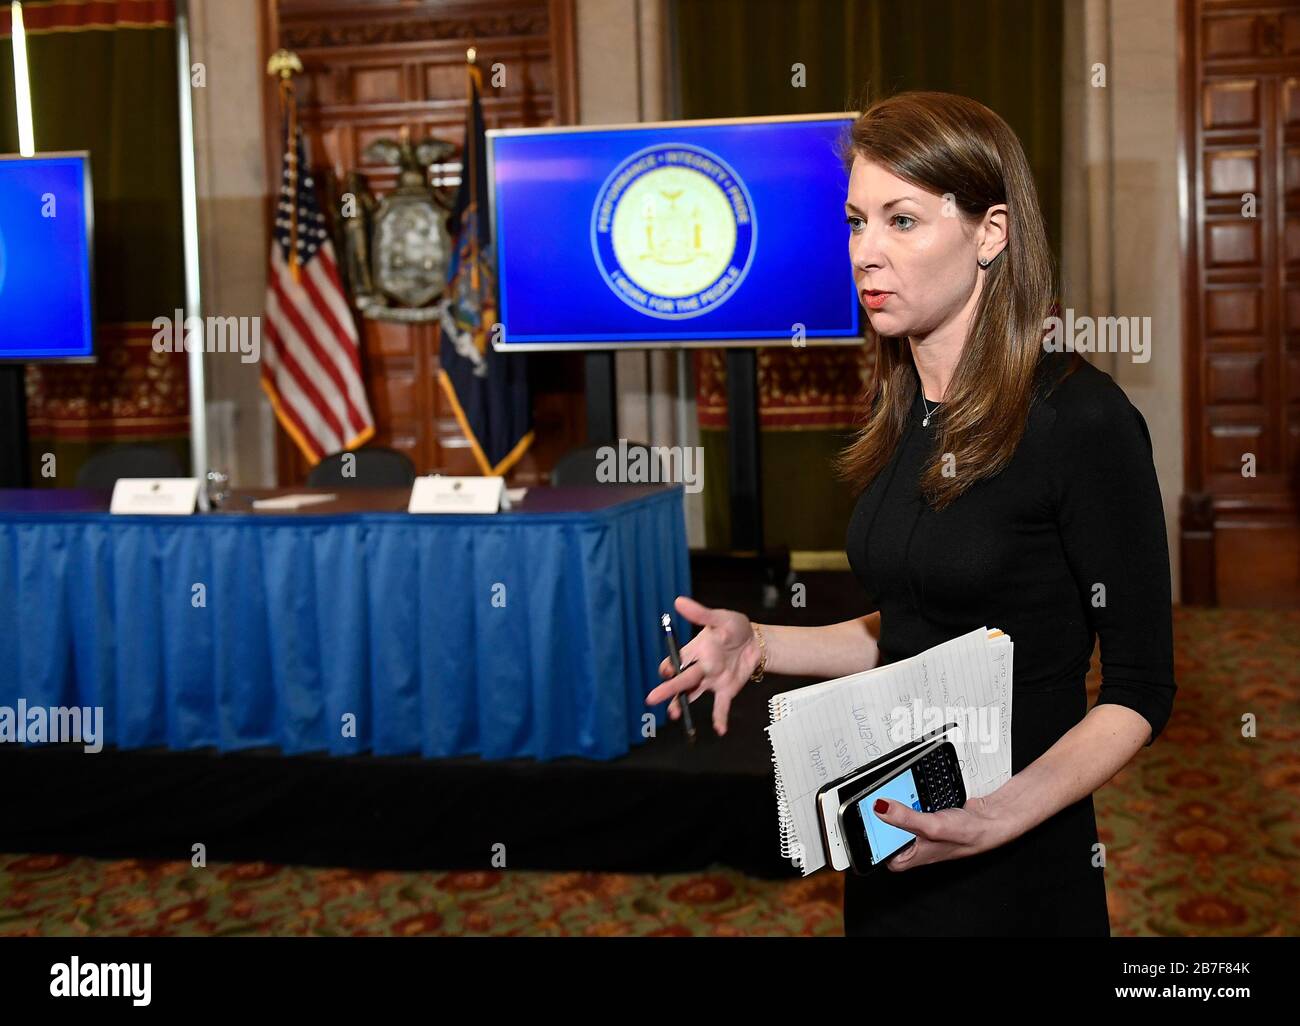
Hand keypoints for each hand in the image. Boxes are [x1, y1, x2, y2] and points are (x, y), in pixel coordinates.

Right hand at [643, 595, 760, 735]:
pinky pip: (721, 706)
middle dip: (667, 689)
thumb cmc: (734, 627)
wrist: (756, 641)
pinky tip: (719, 729)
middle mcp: (699, 668)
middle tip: (652, 699)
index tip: (667, 671)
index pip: (675, 661)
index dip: (668, 667)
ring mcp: (711, 681)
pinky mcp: (726, 690)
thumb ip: (701, 613)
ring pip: (692, 695)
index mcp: (694, 651)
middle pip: (680, 680)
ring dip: (682, 705)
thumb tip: (679, 601)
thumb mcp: (720, 617)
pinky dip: (719, 718)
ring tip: (675, 716)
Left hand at [871, 790, 1020, 871]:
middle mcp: (909, 848)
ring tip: (884, 791)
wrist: (991, 821)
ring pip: (893, 818)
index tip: (853, 814)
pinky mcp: (923, 820)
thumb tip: (879, 807)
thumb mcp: (931, 826)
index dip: (863, 833)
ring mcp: (916, 833)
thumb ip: (905, 817)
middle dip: (875, 814)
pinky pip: (906, 809)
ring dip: (890, 804)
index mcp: (906, 858)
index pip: (874, 850)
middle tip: (868, 797)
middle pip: (881, 831)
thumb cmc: (968, 834)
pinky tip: (904, 792)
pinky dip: (904, 800)